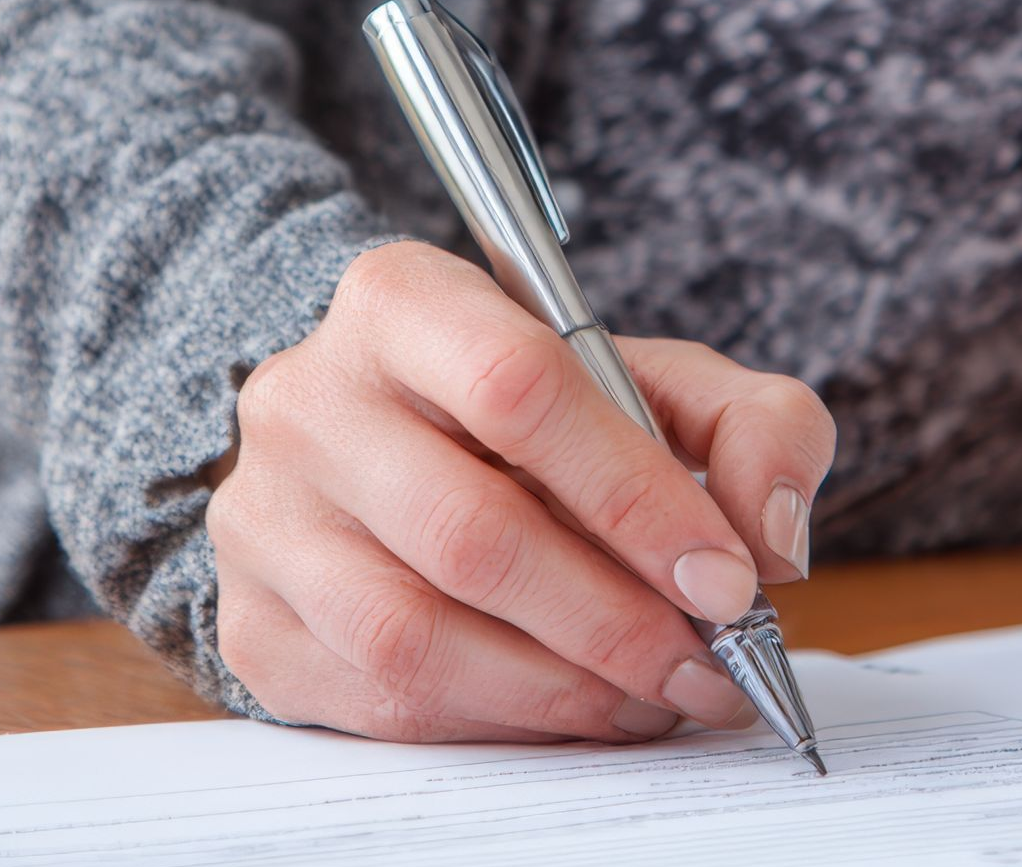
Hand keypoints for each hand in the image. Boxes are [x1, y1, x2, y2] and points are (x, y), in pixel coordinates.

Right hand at [207, 239, 835, 743]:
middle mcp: (309, 397)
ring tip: (651, 696)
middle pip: (470, 530)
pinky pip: (378, 703)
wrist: (382, 431)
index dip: (633, 494)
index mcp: (403, 299)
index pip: (520, 386)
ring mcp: (264, 513)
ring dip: (560, 689)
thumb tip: (770, 538)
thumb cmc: (534, 406)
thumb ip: (752, 426)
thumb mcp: (655, 376)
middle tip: (706, 664)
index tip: (725, 575)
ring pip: (415, 634)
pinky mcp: (251, 618)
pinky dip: (495, 723)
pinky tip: (568, 708)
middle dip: (613, 619)